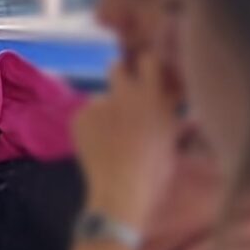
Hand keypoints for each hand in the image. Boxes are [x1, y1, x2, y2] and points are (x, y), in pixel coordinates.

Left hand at [73, 52, 180, 228]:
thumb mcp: (170, 135)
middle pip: (116, 68)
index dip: (144, 66)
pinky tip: (96, 146)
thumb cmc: (154, 170)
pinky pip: (84, 115)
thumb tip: (164, 95)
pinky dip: (88, 127)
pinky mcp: (79, 118)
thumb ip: (165, 109)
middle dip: (118, 76)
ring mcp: (99, 105)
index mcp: (153, 96)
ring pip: (99, 99)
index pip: (148, 60)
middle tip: (120, 94)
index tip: (144, 74)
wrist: (122, 190)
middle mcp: (124, 94)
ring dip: (103, 111)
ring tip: (109, 138)